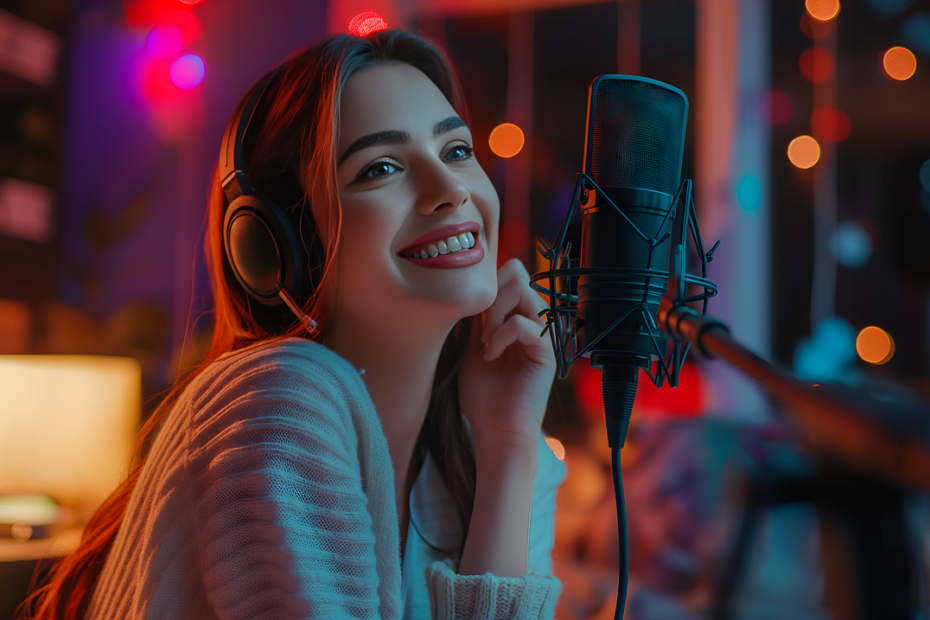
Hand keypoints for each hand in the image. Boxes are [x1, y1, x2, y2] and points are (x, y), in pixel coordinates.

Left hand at [458, 258, 555, 449]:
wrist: (494, 428)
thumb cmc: (483, 393)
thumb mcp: (472, 345)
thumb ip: (476, 317)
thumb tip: (472, 288)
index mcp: (519, 316)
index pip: (511, 273)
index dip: (489, 285)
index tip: (472, 316)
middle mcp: (535, 320)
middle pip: (517, 274)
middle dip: (491, 295)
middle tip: (480, 329)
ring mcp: (544, 333)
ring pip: (523, 290)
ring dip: (496, 312)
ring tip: (486, 341)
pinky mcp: (547, 351)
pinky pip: (524, 324)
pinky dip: (501, 335)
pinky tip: (490, 355)